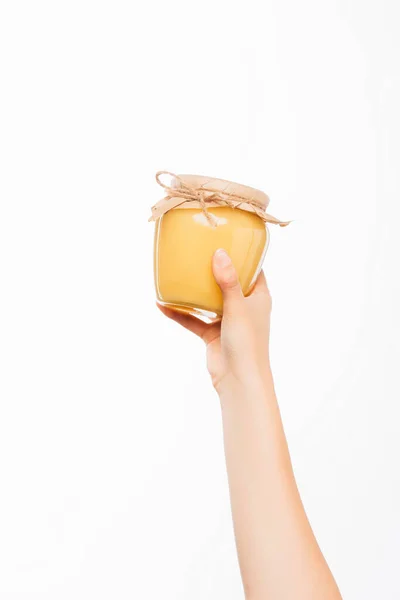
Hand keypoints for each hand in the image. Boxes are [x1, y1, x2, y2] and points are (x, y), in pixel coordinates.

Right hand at [158, 249, 271, 392]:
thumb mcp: (237, 306)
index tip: (228, 241)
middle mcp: (244, 307)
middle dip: (214, 269)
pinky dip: (180, 313)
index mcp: (258, 298)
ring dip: (194, 291)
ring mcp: (227, 321)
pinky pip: (194, 319)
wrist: (238, 380)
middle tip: (199, 252)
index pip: (254, 272)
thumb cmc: (247, 342)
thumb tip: (219, 253)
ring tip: (179, 274)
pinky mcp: (212, 334)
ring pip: (208, 301)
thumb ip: (228, 280)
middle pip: (229, 283)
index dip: (244, 257)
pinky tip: (163, 304)